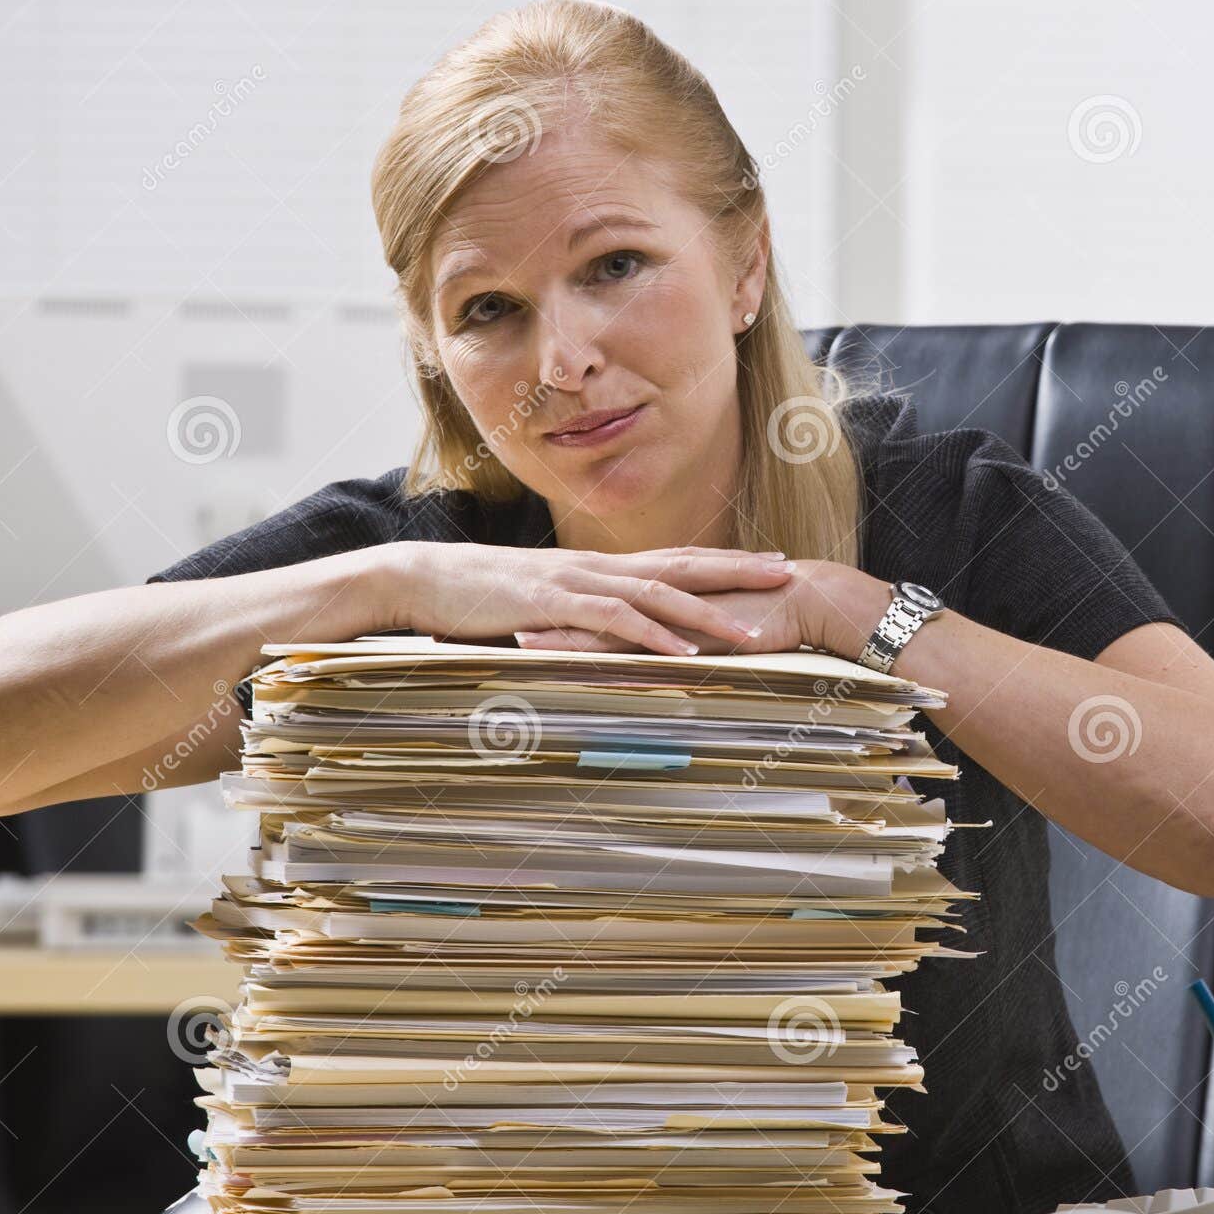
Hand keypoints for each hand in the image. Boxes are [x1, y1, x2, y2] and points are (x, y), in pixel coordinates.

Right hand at [382, 541, 798, 655]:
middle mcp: (596, 568)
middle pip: (682, 564)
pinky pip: (612, 620)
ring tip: (753, 630)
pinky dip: (651, 636)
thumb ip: (577, 615)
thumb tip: (608, 635)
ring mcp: (576, 583)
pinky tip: (681, 654)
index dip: (725, 561)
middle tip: (790, 573)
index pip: (674, 559)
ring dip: (707, 613)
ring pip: (657, 593)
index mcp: (597, 567)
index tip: (769, 563)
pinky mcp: (552, 605)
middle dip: (738, 570)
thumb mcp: (540, 602)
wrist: (423, 580)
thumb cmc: (477, 596)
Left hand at [514, 560, 893, 659]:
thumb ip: (691, 632)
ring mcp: (671, 611)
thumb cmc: (769, 613)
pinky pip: (641, 643)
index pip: (600, 599)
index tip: (521, 610)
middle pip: (590, 603)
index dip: (562, 605)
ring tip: (519, 637)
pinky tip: (583, 662)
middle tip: (499, 617)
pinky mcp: (688, 630)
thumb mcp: (717, 625)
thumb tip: (674, 649)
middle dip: (545, 611)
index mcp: (661, 593)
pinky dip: (607, 651)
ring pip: (605, 621)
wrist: (810, 598)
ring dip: (563, 631)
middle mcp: (658, 596)